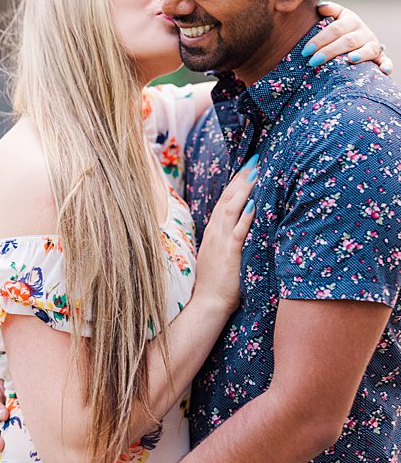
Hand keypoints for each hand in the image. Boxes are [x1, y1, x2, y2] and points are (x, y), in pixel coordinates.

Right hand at [196, 158, 257, 312]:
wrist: (207, 303)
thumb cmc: (216, 283)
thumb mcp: (220, 256)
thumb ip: (227, 240)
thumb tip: (238, 228)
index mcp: (213, 231)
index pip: (224, 200)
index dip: (236, 182)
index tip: (248, 166)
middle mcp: (215, 231)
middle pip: (228, 197)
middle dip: (241, 177)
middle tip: (255, 158)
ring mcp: (220, 241)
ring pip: (231, 208)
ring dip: (244, 189)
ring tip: (256, 171)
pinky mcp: (229, 253)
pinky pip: (238, 231)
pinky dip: (245, 216)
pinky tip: (254, 203)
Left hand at [312, 2, 393, 74]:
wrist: (356, 38)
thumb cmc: (337, 30)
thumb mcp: (334, 18)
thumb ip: (329, 11)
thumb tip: (320, 7)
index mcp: (350, 20)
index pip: (335, 29)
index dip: (320, 39)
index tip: (305, 51)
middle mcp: (364, 32)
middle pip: (348, 40)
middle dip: (330, 51)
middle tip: (313, 61)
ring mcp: (373, 44)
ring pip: (369, 49)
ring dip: (361, 54)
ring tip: (350, 59)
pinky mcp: (381, 56)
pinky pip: (385, 61)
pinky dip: (386, 65)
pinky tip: (383, 71)